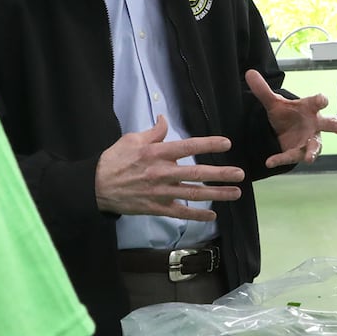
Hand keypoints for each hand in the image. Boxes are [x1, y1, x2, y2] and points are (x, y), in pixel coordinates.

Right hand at [95, 116, 244, 219]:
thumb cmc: (114, 160)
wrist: (96, 186)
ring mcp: (161, 192)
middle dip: (221, 174)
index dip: (209, 144)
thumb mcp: (132, 139)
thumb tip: (165, 120)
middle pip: (197, 173)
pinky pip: (181, 212)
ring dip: (217, 194)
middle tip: (240, 174)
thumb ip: (153, 132)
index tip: (227, 143)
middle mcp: (162, 172)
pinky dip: (197, 215)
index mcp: (157, 153)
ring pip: (194, 194)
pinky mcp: (157, 207)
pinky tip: (212, 215)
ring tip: (236, 193)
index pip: (188, 146)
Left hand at [245, 69, 336, 167]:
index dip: (321, 100)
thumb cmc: (288, 114)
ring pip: (315, 146)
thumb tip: (249, 73)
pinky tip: (269, 161)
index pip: (318, 101)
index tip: (322, 100)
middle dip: (335, 126)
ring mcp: (309, 140)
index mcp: (310, 108)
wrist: (285, 130)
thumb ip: (263, 90)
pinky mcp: (299, 152)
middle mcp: (314, 124)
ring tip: (309, 158)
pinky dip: (280, 159)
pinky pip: (291, 156)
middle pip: (329, 124)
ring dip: (312, 152)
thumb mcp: (274, 102)